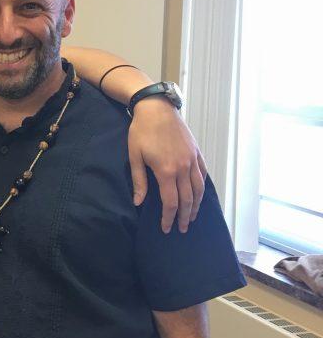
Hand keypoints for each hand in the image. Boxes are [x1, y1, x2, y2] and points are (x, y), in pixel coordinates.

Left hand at [128, 98, 206, 233]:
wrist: (157, 108)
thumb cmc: (141, 131)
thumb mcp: (134, 156)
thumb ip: (139, 181)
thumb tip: (138, 202)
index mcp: (166, 171)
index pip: (171, 202)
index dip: (169, 218)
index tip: (167, 228)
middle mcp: (183, 168)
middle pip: (188, 199)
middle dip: (185, 216)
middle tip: (183, 229)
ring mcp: (192, 159)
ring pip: (198, 188)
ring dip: (197, 205)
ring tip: (193, 216)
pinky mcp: (196, 152)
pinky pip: (203, 173)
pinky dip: (202, 187)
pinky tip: (200, 194)